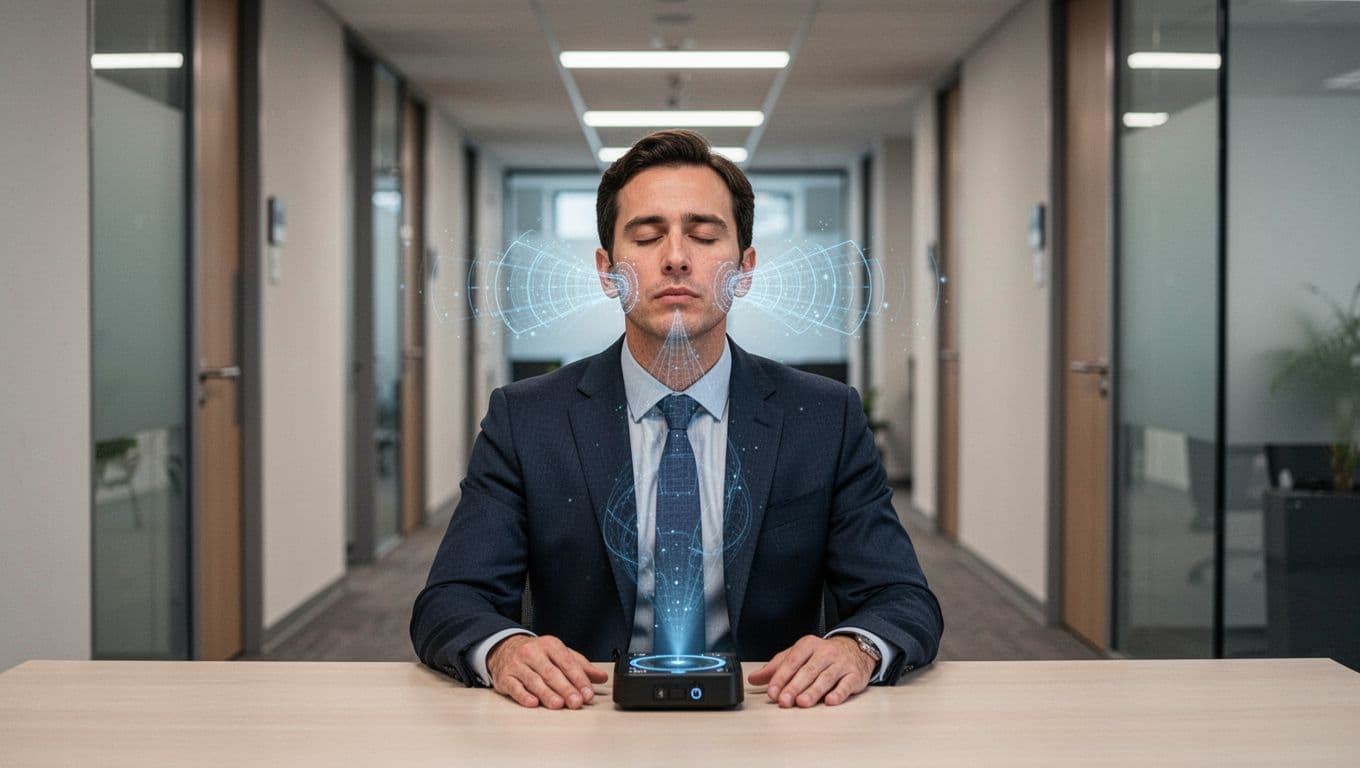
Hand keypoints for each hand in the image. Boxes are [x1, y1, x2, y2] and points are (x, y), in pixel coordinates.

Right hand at [486, 634, 607, 709]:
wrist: (504, 648)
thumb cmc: (537, 654)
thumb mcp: (559, 654)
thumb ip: (581, 666)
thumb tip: (601, 677)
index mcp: (550, 645)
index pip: (567, 663)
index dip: (579, 679)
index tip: (588, 693)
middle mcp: (533, 653)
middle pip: (551, 673)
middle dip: (565, 688)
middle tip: (576, 702)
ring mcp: (517, 665)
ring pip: (534, 680)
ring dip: (547, 693)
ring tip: (558, 704)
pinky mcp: (505, 677)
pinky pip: (515, 687)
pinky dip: (524, 695)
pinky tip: (533, 702)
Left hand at [747, 635, 875, 707]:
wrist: (855, 649)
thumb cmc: (821, 655)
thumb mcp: (798, 655)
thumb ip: (776, 667)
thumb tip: (753, 678)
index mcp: (808, 645)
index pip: (792, 661)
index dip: (781, 677)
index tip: (772, 691)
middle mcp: (825, 652)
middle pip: (808, 671)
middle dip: (794, 686)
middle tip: (784, 701)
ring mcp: (841, 663)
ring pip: (825, 678)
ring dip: (813, 691)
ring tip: (802, 702)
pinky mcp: (854, 675)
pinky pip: (846, 685)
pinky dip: (838, 693)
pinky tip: (830, 701)